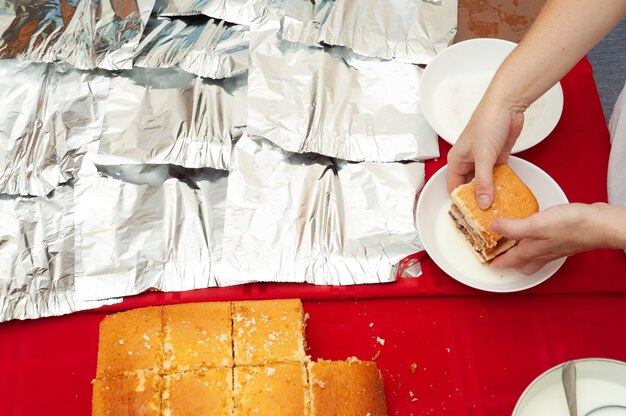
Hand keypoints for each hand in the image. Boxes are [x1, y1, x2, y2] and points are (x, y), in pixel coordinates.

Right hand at [447, 93, 524, 208]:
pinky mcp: (497, 158)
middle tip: (485, 216)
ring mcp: (483, 160)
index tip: (469, 217)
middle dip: (477, 200)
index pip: (454, 187)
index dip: (460, 202)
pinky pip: (497, 176)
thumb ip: (484, 181)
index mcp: (457, 160)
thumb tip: (483, 203)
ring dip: (491, 193)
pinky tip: (506, 195)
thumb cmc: (487, 123)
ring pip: (485, 183)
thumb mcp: (483, 156)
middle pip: (470, 187)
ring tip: (497, 209)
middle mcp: (468, 162)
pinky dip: (501, 185)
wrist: (507, 105)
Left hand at [489, 203, 605, 274]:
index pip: (509, 260)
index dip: (496, 262)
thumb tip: (493, 228)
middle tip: (499, 256)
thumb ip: (513, 228)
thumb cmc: (572, 226)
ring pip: (534, 257)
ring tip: (515, 245)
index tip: (486, 263)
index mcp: (532, 252)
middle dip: (510, 263)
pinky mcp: (563, 239)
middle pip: (522, 264)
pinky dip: (536, 243)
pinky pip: (544, 246)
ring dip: (523, 254)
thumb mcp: (536, 224)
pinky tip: (537, 232)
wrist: (600, 224)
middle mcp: (543, 253)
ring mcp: (554, 248)